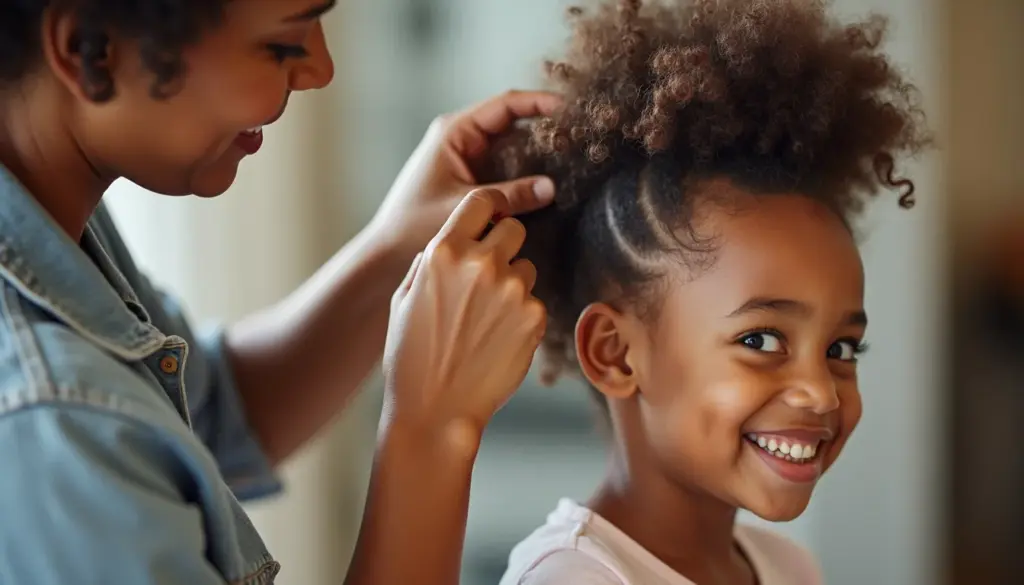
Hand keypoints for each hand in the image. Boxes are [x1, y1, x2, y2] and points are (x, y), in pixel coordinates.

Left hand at [368, 90, 561, 258]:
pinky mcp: (475, 179)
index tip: (568, 108)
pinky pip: (508, 168)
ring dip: (540, 152)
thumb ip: (509, 197)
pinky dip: (528, 173)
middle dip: (546, 128)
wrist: (387, 252)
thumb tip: (552, 187)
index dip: (538, 103)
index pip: (505, 105)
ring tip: (573, 158)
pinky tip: (551, 183)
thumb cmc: (414, 225)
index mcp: (455, 132)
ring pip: (514, 146)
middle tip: (578, 138)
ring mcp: (470, 158)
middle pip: (514, 122)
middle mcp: (463, 138)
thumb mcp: (465, 207)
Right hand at [382, 189, 546, 444]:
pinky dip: (522, 318)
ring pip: (527, 268)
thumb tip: (450, 238)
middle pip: (514, 230)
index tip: (495, 218)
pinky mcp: (534, 317)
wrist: (435, 409)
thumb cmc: (411, 356)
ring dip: (514, 285)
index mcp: (443, 251)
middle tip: (489, 279)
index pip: (482, 200)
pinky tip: (498, 340)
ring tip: (487, 320)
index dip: (492, 207)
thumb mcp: (404, 298)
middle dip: (505, 248)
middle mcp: (480, 263)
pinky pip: (535, 302)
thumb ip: (429, 260)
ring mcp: (511, 290)